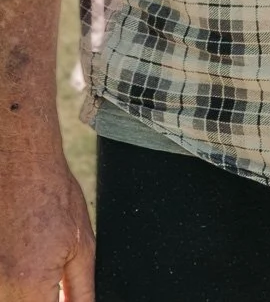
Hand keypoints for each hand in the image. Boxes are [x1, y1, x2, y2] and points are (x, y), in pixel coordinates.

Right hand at [0, 156, 94, 301]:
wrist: (20, 162)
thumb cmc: (53, 194)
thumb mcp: (82, 245)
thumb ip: (81, 290)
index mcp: (31, 287)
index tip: (62, 295)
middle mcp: (2, 288)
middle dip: (44, 297)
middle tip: (53, 281)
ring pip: (12, 298)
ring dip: (28, 291)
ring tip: (37, 260)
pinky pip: (2, 287)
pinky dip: (13, 282)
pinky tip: (25, 258)